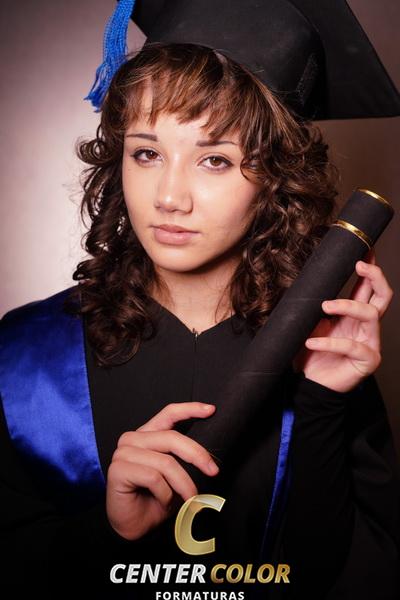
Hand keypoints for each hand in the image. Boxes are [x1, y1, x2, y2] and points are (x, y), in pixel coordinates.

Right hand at [106, 402, 218, 540]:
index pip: (168, 413)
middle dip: (197, 455)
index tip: (211, 410)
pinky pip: (154, 478)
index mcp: (147, 435)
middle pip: (172, 438)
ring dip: (183, 485)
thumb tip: (209, 454)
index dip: (190, 409)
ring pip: (166, 463)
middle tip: (214, 471)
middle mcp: (133, 439)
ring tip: (188, 499)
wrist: (136, 529)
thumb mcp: (176, 474)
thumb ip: (184, 457)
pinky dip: (165, 494)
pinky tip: (163, 501)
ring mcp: (123, 453)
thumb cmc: (156, 500)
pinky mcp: (118, 470)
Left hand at [293, 249, 392, 392]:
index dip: (368, 268)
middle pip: (383, 296)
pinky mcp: (367, 360)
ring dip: (348, 306)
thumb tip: (308, 281)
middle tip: (359, 265)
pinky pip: (351, 346)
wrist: (310, 383)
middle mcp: (366, 326)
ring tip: (325, 306)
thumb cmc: (311, 353)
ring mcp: (370, 342)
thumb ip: (314, 306)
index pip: (367, 287)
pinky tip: (312, 342)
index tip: (364, 249)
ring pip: (371, 315)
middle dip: (375, 277)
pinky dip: (329, 342)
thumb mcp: (311, 324)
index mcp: (354, 315)